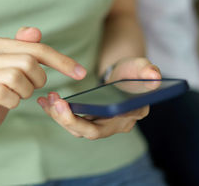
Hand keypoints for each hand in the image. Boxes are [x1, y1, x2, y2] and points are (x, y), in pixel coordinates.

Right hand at [0, 27, 86, 132]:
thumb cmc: (2, 83)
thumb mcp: (15, 63)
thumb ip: (27, 47)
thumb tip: (34, 31)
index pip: (36, 47)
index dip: (61, 60)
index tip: (81, 73)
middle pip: (29, 62)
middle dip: (39, 79)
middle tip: (31, 87)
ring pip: (18, 78)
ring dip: (26, 91)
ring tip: (19, 94)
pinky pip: (7, 95)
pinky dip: (15, 101)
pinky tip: (10, 102)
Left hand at [37, 57, 160, 139]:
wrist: (125, 76)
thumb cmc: (133, 72)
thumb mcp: (141, 67)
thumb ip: (147, 70)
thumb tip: (154, 76)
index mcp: (131, 114)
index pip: (112, 124)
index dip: (91, 119)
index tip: (68, 104)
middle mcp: (116, 125)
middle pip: (90, 131)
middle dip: (69, 119)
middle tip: (54, 102)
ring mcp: (101, 125)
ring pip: (77, 129)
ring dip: (59, 116)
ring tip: (47, 99)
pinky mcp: (89, 120)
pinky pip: (71, 122)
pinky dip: (57, 113)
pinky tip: (44, 101)